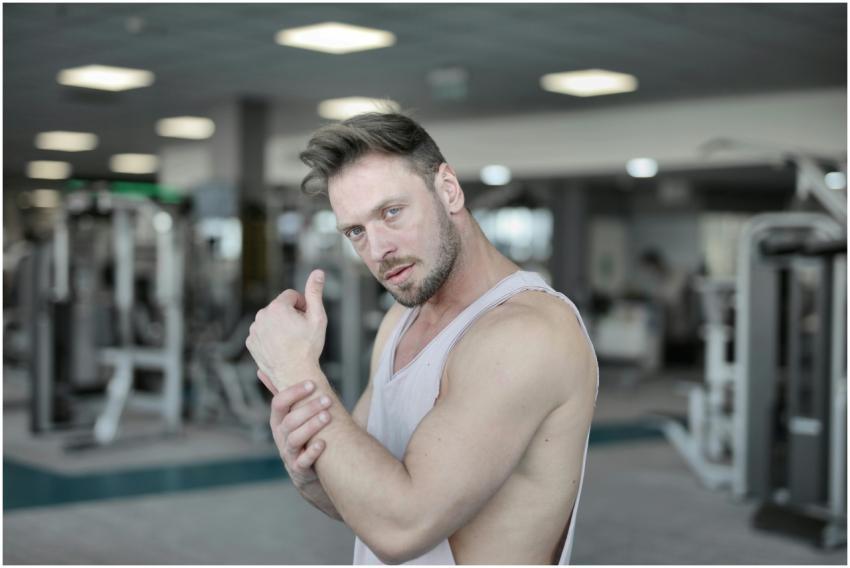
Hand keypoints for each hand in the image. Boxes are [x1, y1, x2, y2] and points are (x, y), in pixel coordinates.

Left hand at [246, 269, 326, 389]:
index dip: (302, 306)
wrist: (295, 375)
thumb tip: (318, 272)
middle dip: (290, 315)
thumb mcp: (317, 318)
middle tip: (300, 332)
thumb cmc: (308, 347)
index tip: (306, 320)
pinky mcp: (251, 342)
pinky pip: (262, 333)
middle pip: (280, 307)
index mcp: (277, 307)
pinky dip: (270, 337)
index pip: (291, 296)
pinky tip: (280, 347)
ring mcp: (254, 330)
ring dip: (280, 325)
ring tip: (290, 341)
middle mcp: (262, 316)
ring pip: (270, 320)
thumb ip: (315, 292)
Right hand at [264, 370, 332, 488]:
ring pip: (295, 439)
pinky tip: (323, 444)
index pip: (279, 403)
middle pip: (289, 420)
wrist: (305, 471)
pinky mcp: (299, 469)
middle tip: (327, 399)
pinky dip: (312, 452)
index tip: (312, 383)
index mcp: (278, 420)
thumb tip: (262, 369)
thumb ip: (280, 394)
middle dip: (308, 408)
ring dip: (311, 426)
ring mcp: (288, 453)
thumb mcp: (288, 416)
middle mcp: (280, 436)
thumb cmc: (300, 436)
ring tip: (327, 416)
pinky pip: (303, 461)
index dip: (294, 392)